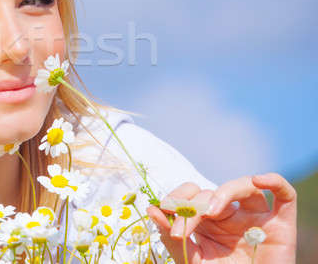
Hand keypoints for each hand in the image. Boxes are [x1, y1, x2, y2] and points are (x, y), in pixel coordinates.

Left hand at [146, 173, 296, 263]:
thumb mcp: (192, 260)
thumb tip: (151, 209)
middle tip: (180, 233)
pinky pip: (285, 195)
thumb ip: (172, 237)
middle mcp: (231, 215)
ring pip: (245, 186)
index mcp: (208, 221)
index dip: (176, 198)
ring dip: (224, 192)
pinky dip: (274, 181)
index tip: (162, 212)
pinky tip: (259, 181)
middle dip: (191, 208)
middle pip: (211, 194)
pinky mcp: (282, 225)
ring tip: (209, 212)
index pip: (191, 195)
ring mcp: (256, 218)